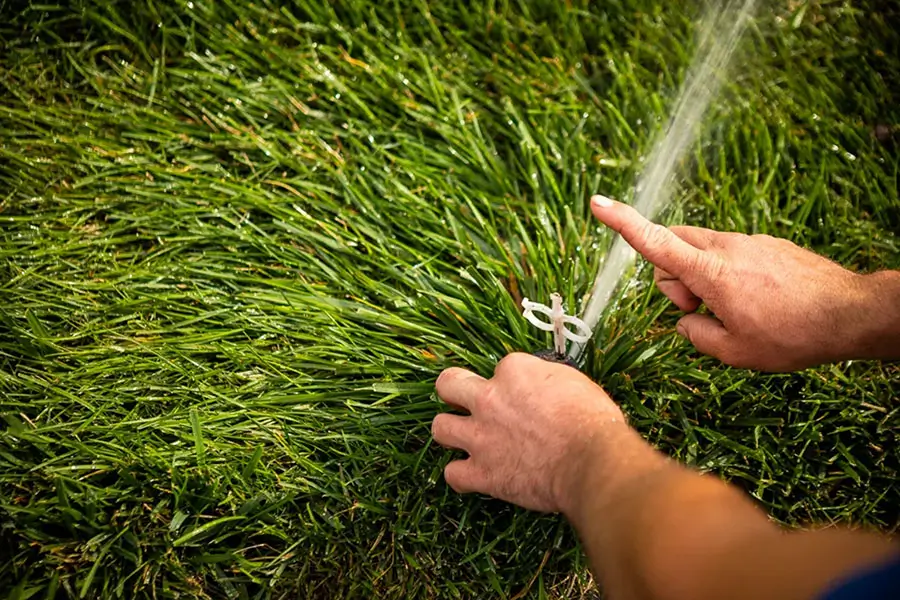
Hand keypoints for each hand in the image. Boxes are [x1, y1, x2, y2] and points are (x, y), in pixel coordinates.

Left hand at [432, 353, 642, 512]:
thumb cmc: (593, 423)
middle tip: (464, 402)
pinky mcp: (482, 472)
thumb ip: (547, 382)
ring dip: (451, 432)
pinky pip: (452, 474)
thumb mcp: (574, 383)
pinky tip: (470, 476)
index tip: (522, 396)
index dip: (510, 383)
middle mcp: (489, 399)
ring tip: (464, 438)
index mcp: (514, 372)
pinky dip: (460, 476)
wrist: (592, 462)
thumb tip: (545, 389)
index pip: (499, 368)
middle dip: (453, 391)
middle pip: (448, 384)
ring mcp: (481, 436)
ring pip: (440, 427)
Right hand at [590, 195, 888, 371]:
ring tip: (735, 310)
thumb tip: (686, 321)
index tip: (597, 202)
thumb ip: (696, 334)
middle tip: (698, 309)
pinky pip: (731, 253)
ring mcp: (750, 241)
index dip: (622, 222)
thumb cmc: (792, 336)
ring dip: (702, 277)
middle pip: (675, 243)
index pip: (655, 241)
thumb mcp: (733, 352)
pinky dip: (728, 274)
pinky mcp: (768, 243)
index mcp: (711, 273)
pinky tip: (758, 300)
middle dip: (672, 275)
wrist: (851, 313)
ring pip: (703, 250)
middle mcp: (727, 248)